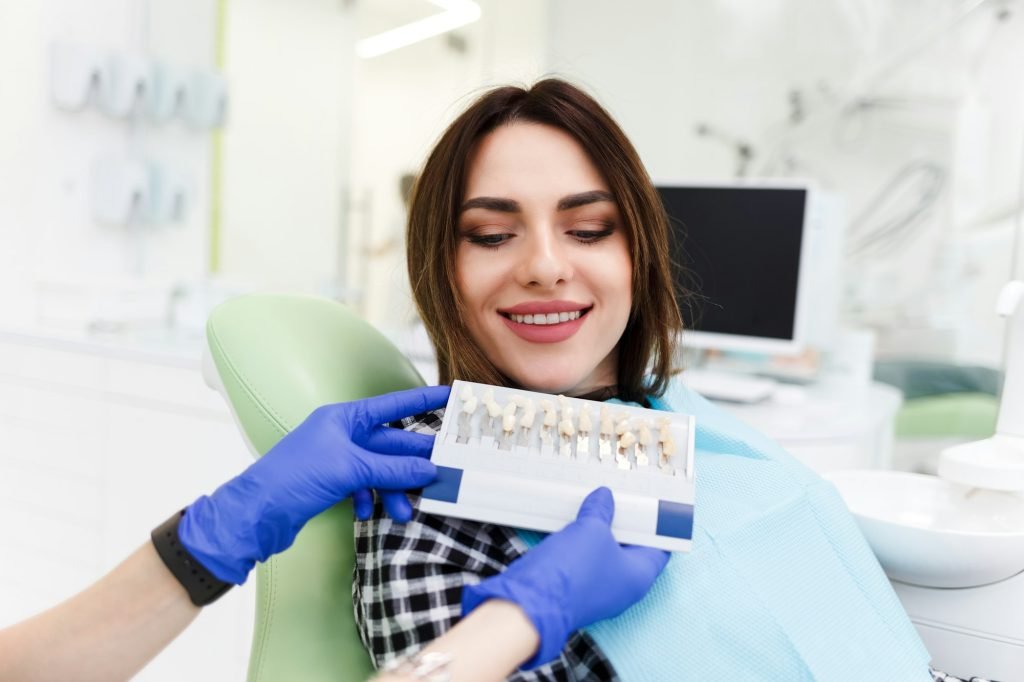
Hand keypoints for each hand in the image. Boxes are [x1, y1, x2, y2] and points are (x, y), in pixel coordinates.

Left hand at [179, 385, 449, 582]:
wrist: (256, 515)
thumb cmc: (294, 478)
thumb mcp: (350, 469)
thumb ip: (391, 468)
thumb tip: (429, 469)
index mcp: (343, 418)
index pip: (391, 406)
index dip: (419, 401)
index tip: (447, 397)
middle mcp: (341, 435)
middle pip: (389, 444)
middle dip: (412, 461)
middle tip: (442, 471)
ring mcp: (335, 460)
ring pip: (379, 470)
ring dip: (394, 489)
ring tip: (406, 511)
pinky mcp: (330, 484)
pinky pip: (364, 487)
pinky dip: (371, 500)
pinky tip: (369, 512)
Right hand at [461, 487, 668, 668]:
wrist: (532, 599)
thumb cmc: (572, 570)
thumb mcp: (592, 529)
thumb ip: (601, 510)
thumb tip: (604, 497)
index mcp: (639, 577)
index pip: (659, 548)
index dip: (655, 524)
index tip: (649, 506)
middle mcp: (623, 589)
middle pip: (631, 550)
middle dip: (624, 525)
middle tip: (619, 500)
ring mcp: (598, 591)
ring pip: (606, 556)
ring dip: (600, 534)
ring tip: (595, 507)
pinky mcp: (576, 590)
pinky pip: (586, 563)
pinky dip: (583, 544)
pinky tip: (575, 524)